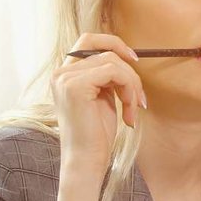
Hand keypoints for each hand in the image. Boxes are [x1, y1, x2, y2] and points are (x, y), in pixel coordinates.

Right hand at [50, 33, 145, 176]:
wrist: (86, 161)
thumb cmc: (96, 135)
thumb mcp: (103, 98)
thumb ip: (107, 76)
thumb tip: (127, 57)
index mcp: (64, 74)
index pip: (88, 40)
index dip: (113, 44)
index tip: (134, 60)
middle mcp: (60, 73)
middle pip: (102, 48)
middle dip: (127, 65)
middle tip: (139, 88)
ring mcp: (65, 78)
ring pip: (112, 61)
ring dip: (131, 85)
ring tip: (133, 109)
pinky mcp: (76, 86)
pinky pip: (113, 71)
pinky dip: (129, 89)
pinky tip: (129, 112)